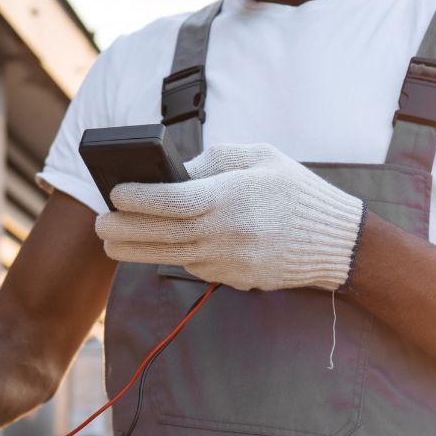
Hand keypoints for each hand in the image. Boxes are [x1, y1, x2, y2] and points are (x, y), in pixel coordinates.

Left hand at [95, 143, 365, 291]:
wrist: (336, 242)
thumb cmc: (296, 192)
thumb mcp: (260, 157)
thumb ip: (214, 160)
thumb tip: (174, 172)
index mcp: (231, 196)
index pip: (171, 200)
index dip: (137, 197)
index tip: (114, 192)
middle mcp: (226, 231)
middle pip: (161, 233)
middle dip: (123, 229)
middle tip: (99, 224)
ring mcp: (229, 260)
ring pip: (170, 256)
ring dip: (135, 250)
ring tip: (110, 241)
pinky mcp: (233, 278)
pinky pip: (193, 266)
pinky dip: (172, 256)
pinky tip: (158, 246)